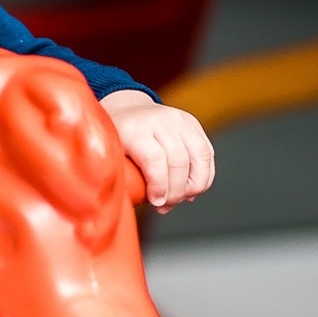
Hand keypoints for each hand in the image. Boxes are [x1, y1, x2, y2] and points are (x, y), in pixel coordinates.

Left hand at [99, 90, 214, 213]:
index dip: (159, 187)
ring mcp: (179, 120)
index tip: (156, 202)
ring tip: (181, 199)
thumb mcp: (110, 155)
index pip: (154, 159)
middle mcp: (159, 120)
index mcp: (133, 128)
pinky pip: (207, 154)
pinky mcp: (193, 124)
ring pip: (200, 157)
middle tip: (166, 205)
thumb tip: (132, 205)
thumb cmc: (117, 139)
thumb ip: (120, 176)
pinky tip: (191, 190)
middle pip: (179, 161)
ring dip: (194, 186)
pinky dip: (204, 176)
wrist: (127, 111)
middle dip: (176, 191)